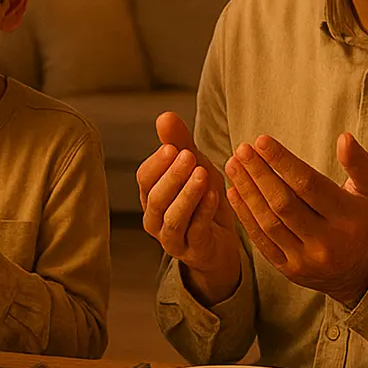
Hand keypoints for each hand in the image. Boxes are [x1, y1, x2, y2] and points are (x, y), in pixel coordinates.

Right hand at [137, 112, 239, 305]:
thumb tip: (164, 115)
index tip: (173, 146)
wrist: (222, 240)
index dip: (158, 163)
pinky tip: (214, 195)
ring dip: (187, 195)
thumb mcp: (195, 166)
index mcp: (150, 196)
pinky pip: (196, 232)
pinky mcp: (193, 251)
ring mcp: (172, 239)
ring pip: (172, 218)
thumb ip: (180, 143)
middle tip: (189, 156)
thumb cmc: (203, 199)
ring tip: (202, 174)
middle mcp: (155, 219)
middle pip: (155, 198)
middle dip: (172, 176)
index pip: (144, 178)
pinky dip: (204, 213)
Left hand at [223, 132, 367, 307]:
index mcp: (348, 218)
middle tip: (241, 150)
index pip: (309, 185)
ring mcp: (306, 259)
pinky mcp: (289, 270)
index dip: (283, 161)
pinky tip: (234, 193)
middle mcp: (327, 242)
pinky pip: (262, 240)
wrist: (361, 273)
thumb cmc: (364, 222)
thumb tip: (344, 138)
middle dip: (259, 174)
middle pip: (284, 203)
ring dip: (247, 191)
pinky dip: (245, 216)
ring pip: (269, 222)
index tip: (261, 141)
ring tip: (233, 165)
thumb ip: (359, 164)